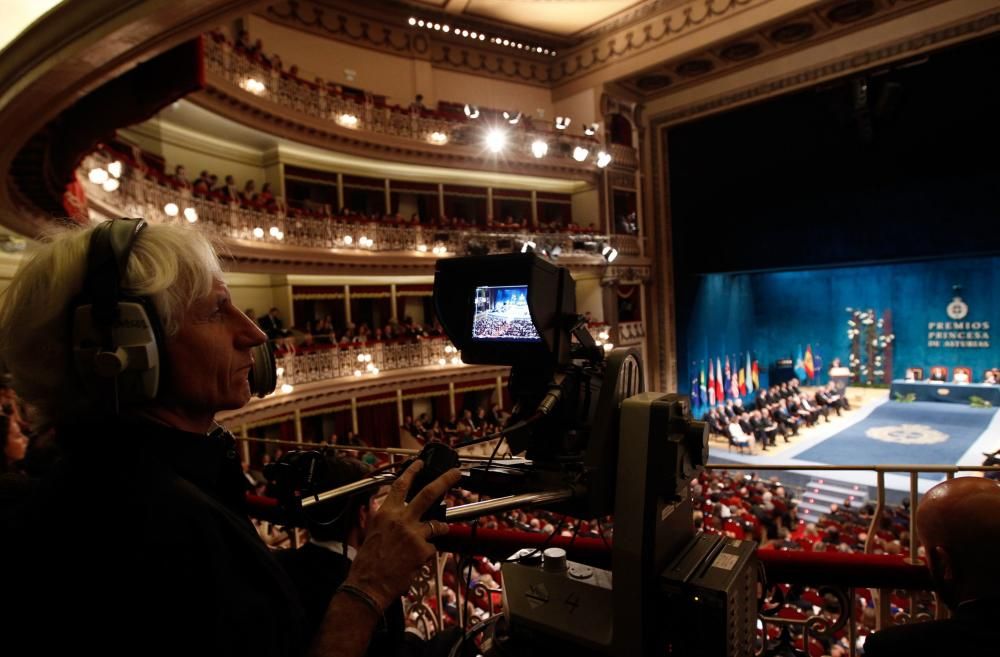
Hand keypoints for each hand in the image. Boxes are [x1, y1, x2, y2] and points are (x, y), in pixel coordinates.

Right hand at [343, 460, 460, 609]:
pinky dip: (427, 554)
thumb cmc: (367, 562)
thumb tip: (379, 506)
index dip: (412, 471)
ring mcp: (414, 533)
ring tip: (433, 536)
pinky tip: (415, 561)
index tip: (420, 463)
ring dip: (439, 529)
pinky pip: (432, 548)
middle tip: (456, 473)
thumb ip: (379, 517)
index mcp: (385, 513)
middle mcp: (401, 519)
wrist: (368, 585)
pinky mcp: (423, 550)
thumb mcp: (369, 532)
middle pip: (428, 493)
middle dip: (445, 480)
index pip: (400, 485)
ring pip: (437, 524)